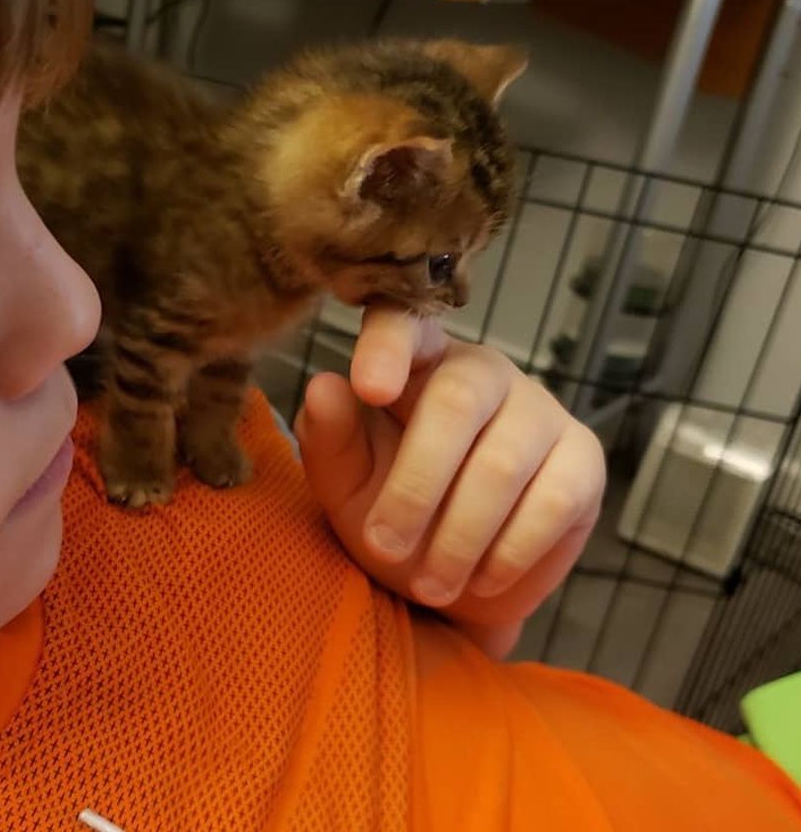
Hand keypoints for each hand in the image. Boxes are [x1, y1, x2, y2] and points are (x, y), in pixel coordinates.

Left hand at [294, 306, 604, 657]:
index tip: (369, 388)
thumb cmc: (395, 515)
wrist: (458, 583)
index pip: (404, 322)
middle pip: (457, 401)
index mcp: (419, 362)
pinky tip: (481, 578)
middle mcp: (484, 371)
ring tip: (428, 583)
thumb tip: (324, 385)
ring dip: (458, 536)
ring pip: (503, 462)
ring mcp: (540, 410)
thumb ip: (331, 437)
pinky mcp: (582, 459)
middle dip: (415, 485)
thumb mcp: (346, 485)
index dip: (388, 344)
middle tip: (385, 546)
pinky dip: (509, 552)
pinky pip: (552, 502)